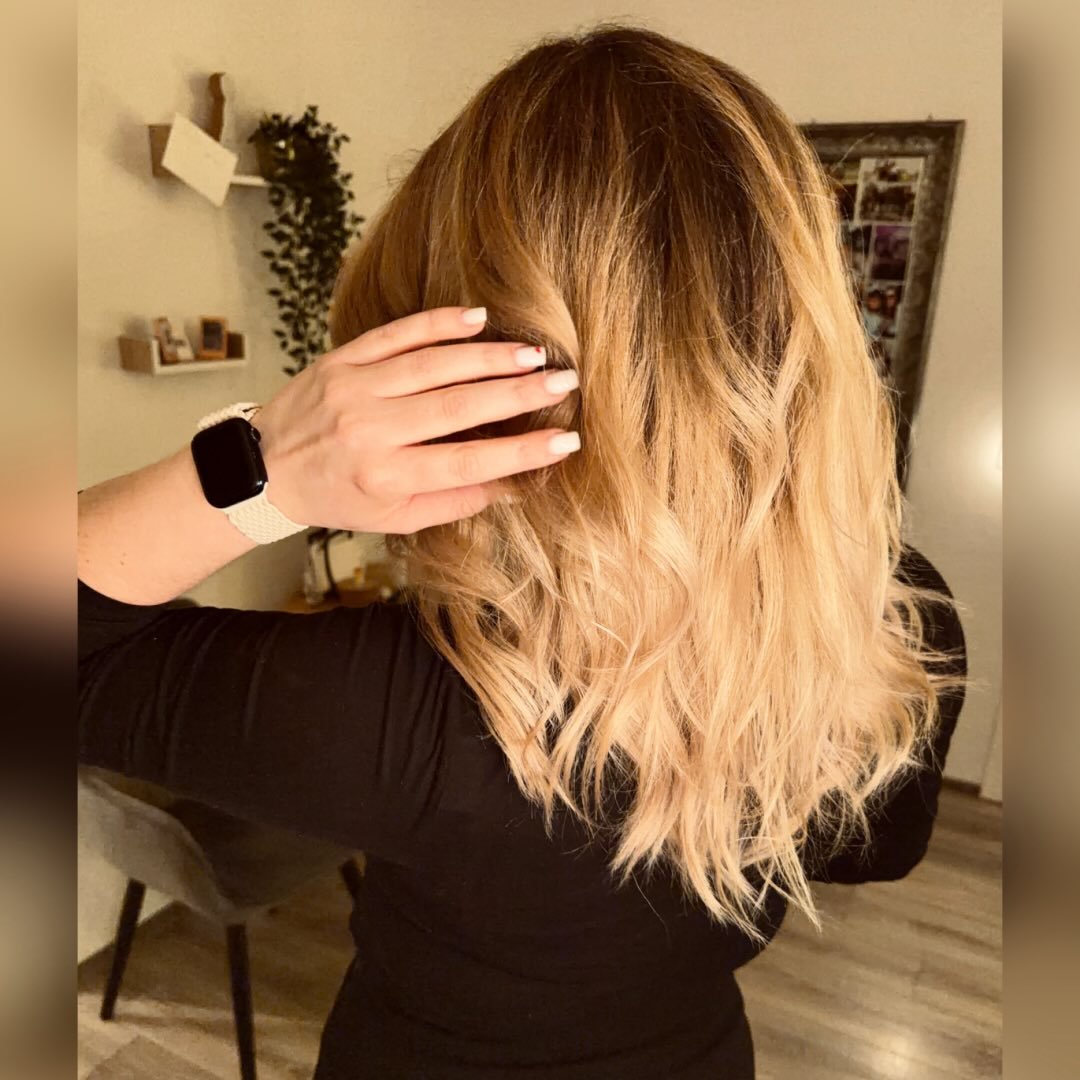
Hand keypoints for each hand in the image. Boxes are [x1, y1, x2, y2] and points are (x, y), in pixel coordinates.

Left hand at [252, 307, 580, 532]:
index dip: (521, 452)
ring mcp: (356, 388)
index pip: (468, 463)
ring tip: (533, 354)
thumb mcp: (393, 518)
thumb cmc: (337, 497)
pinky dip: (439, 323)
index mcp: (387, 476)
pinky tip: (479, 319)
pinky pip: (397, 334)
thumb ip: (452, 503)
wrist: (262, 468)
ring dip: (489, 357)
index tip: (565, 441)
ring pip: (434, 365)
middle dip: (518, 394)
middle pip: (459, 407)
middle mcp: (372, 430)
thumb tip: (511, 487)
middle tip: (563, 382)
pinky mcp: (343, 359)